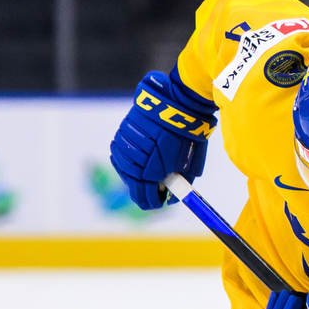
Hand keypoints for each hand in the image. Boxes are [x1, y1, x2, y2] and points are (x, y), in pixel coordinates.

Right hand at [108, 69, 215, 209]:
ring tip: (153, 163)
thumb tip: (173, 198)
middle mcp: (133, 165)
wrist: (174, 105)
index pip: (146, 200)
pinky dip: (132, 159)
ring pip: (127, 173)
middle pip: (135, 189)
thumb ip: (180, 184)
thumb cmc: (186, 136)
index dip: (156, 202)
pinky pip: (122, 156)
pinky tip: (144, 152)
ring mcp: (124, 151)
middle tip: (160, 183)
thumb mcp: (189, 165)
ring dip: (138, 173)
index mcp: (150, 174)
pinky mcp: (119, 138)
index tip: (162, 199)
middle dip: (147, 188)